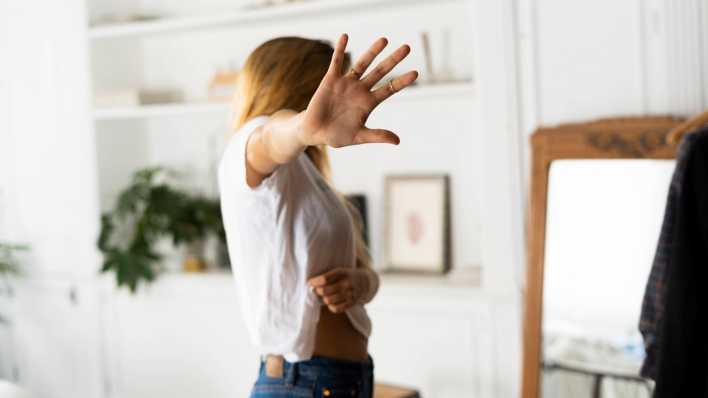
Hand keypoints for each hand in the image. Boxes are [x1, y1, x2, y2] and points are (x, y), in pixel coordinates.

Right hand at [299, 34, 418, 147]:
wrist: (315, 133)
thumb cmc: (337, 136)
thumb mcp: (359, 136)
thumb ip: (377, 136)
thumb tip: (398, 141)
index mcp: (369, 102)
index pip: (389, 88)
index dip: (402, 81)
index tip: (415, 74)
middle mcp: (360, 89)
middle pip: (380, 71)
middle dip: (393, 60)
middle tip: (407, 48)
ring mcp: (346, 83)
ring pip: (362, 64)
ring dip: (373, 52)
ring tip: (385, 40)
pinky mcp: (331, 80)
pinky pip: (337, 62)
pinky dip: (340, 49)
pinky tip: (345, 36)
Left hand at [307, 267, 368, 313]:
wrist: (367, 281)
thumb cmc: (347, 276)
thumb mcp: (340, 270)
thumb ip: (328, 275)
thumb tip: (310, 283)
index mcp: (342, 272)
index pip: (324, 279)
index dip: (314, 282)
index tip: (309, 283)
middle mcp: (347, 283)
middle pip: (324, 291)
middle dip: (317, 291)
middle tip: (317, 290)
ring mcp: (350, 294)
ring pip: (328, 300)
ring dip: (324, 299)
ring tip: (325, 296)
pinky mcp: (352, 303)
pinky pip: (336, 309)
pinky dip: (331, 306)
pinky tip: (332, 302)